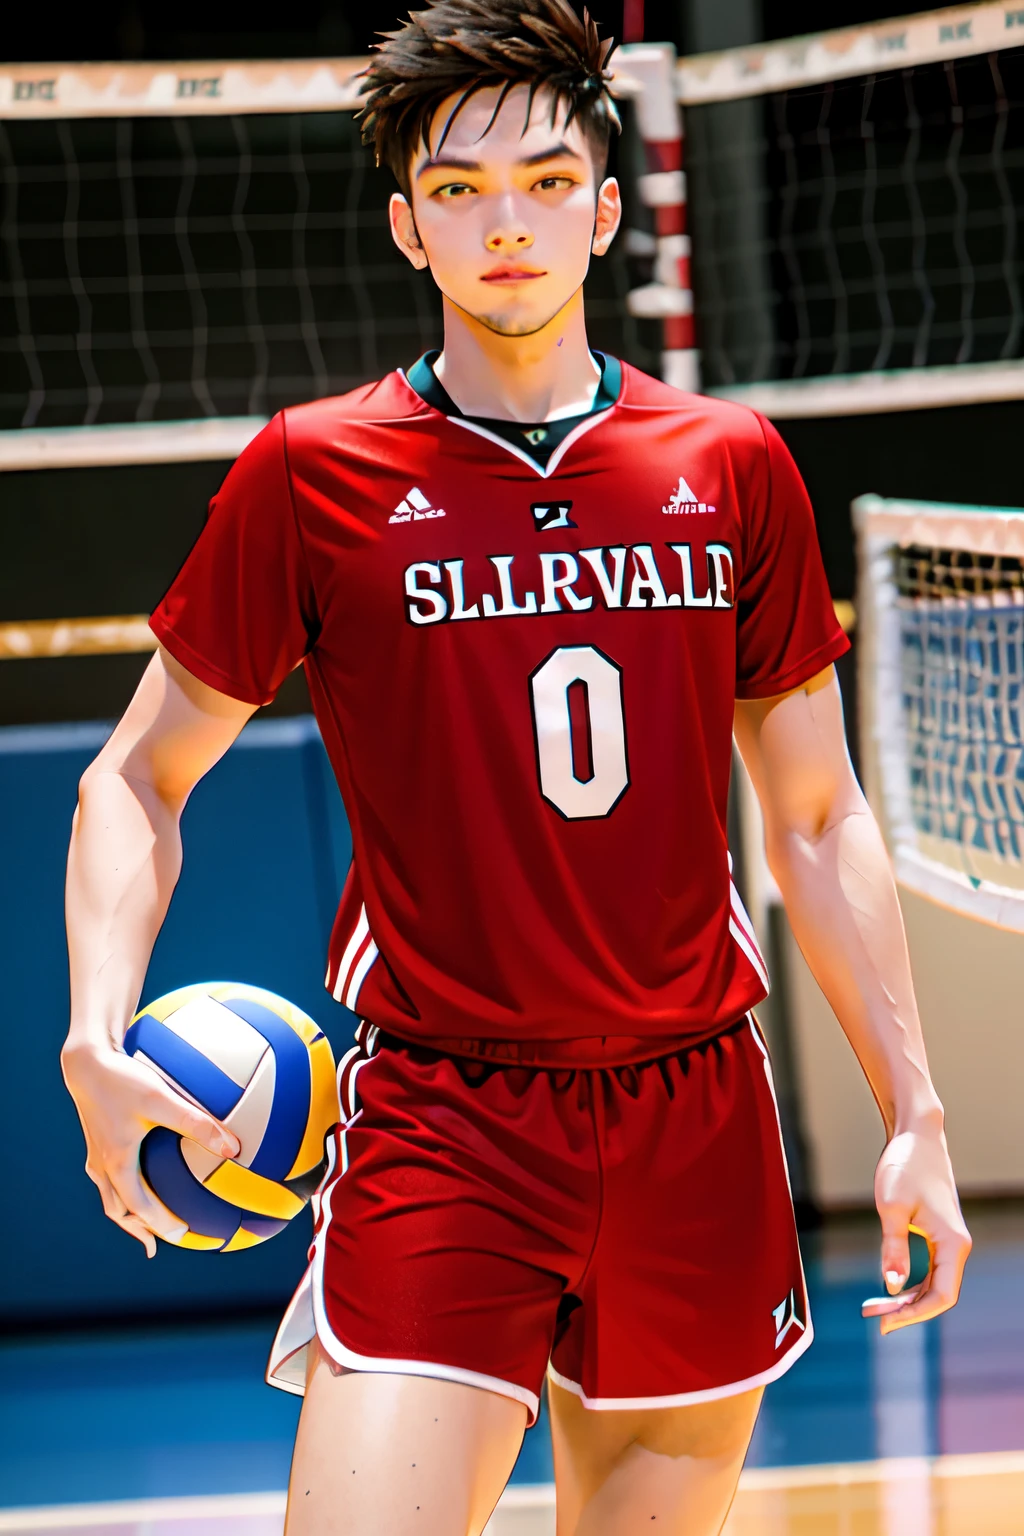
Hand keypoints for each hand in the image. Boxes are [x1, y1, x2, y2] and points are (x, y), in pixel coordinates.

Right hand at [61, 1040, 239, 1257]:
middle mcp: (102, 1165)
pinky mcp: (97, 1141)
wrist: (86, 1062)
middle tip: (161, 1241)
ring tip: (148, 1220)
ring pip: (110, 1197)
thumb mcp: (162, 1099)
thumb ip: (196, 1122)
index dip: (160, 1225)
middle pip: (119, 1211)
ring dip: (129, 1213)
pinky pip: (109, 1177)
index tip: (182, 1236)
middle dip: (139, 1228)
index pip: (139, 1208)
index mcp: (116, 1163)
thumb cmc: (122, 1080)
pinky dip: (124, 1189)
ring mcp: (97, 1154)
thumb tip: (233, 1147)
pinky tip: (142, 1172)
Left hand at [862, 1125, 971, 1333]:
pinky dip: (911, 1283)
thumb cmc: (904, 1166)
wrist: (916, 1136)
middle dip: (907, 1310)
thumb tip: (892, 1286)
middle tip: (871, 1317)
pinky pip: (929, 1270)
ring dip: (907, 1299)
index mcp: (952, 1243)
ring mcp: (948, 1241)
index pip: (942, 1296)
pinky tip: (891, 1288)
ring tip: (875, 1307)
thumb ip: (894, 1247)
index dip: (914, 1314)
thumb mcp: (892, 1207)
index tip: (884, 1322)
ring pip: (933, 1284)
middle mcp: (955, 1246)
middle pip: (938, 1294)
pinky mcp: (937, 1234)